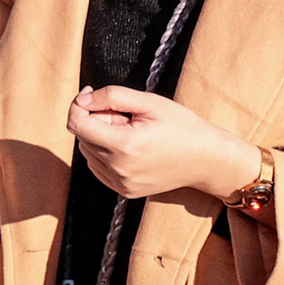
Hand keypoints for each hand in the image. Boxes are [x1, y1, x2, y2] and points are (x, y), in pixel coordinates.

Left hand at [66, 87, 261, 201]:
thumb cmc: (182, 127)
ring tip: (131, 132)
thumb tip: (82, 99)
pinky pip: (98, 167)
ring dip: (100, 136)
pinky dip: (105, 152)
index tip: (93, 93)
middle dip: (96, 119)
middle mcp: (118, 169)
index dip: (79, 104)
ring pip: (88, 151)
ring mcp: (120, 183)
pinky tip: (129, 147)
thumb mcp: (149, 102)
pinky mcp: (124, 191)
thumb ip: (111, 96)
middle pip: (82, 136)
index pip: (76, 123)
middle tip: (125, 115)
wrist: (207, 160)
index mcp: (123, 146)